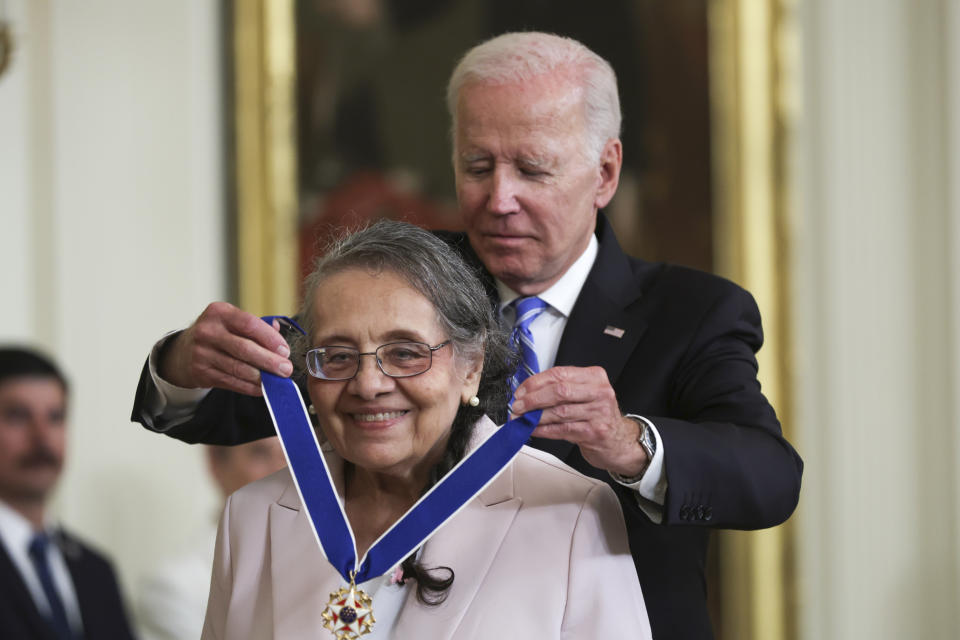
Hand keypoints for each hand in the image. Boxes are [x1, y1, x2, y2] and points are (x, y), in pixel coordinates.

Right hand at [158, 302, 292, 395]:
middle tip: (286, 369)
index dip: (270, 339)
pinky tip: (262, 388)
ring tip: (277, 381)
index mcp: (219, 312)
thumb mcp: (231, 321)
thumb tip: (279, 330)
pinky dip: (249, 387)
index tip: (285, 350)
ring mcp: (202, 352)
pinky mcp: (201, 372)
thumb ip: (256, 325)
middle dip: (269, 361)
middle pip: (244, 348)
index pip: (249, 324)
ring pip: (238, 368)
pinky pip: (230, 382)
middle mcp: (207, 331)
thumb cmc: (217, 334)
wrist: (183, 351)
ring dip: (261, 377)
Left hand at [511, 366, 647, 476]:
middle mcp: (599, 392)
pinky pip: (561, 429)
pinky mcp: (594, 433)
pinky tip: (533, 429)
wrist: (619, 441)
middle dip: (533, 399)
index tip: (521, 391)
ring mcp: (598, 413)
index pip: (560, 374)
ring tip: (521, 418)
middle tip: (517, 405)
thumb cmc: (597, 415)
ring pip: (559, 412)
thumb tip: (528, 392)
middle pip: (559, 391)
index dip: (536, 383)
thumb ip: (562, 389)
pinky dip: (543, 429)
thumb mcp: (585, 395)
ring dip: (535, 416)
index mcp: (595, 377)